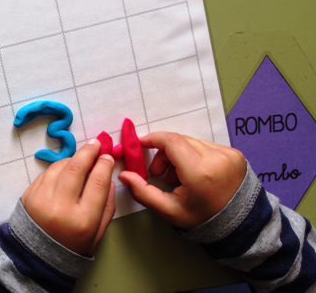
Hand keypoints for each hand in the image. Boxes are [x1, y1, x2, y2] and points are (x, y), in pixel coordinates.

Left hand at [21, 139, 115, 256]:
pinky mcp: (29, 194)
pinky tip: (66, 169)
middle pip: (77, 169)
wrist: (37, 256)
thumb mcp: (98, 233)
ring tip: (82, 157)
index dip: (104, 165)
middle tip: (96, 143)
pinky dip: (59, 167)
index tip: (107, 157)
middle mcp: (61, 207)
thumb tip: (108, 178)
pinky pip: (47, 173)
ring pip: (60, 167)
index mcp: (83, 220)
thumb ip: (107, 206)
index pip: (97, 182)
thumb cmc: (73, 246)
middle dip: (88, 152)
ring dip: (73, 158)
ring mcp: (42, 199)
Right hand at [118, 132, 245, 231]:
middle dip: (163, 153)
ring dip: (179, 154)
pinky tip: (195, 173)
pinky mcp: (235, 153)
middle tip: (159, 173)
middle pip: (179, 141)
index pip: (171, 141)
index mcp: (199, 172)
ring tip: (178, 177)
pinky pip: (205, 146)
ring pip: (191, 142)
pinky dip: (194, 155)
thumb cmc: (202, 219)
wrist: (240, 225)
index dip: (153, 139)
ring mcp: (228, 154)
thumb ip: (143, 192)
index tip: (141, 144)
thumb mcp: (169, 210)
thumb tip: (123, 175)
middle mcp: (216, 158)